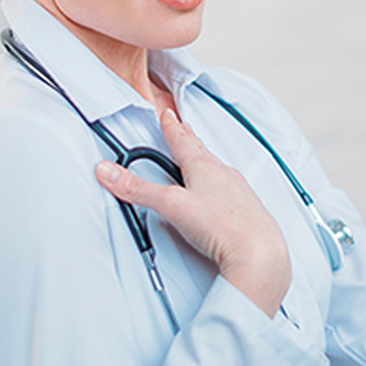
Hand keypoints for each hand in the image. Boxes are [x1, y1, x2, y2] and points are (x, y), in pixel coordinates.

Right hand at [96, 109, 291, 316]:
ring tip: (200, 158)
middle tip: (183, 128)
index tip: (167, 114)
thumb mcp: (170, 204)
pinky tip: (220, 195)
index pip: (183, 141)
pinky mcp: (246, 211)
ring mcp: (238, 193)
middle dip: (190, 139)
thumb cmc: (221, 225)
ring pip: (218, 170)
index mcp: (204, 167)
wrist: (258, 251)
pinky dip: (220, 185)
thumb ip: (138, 189)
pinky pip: (230, 190)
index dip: (172, 128)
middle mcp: (224, 175)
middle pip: (202, 152)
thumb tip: (107, 171)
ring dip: (206, 161)